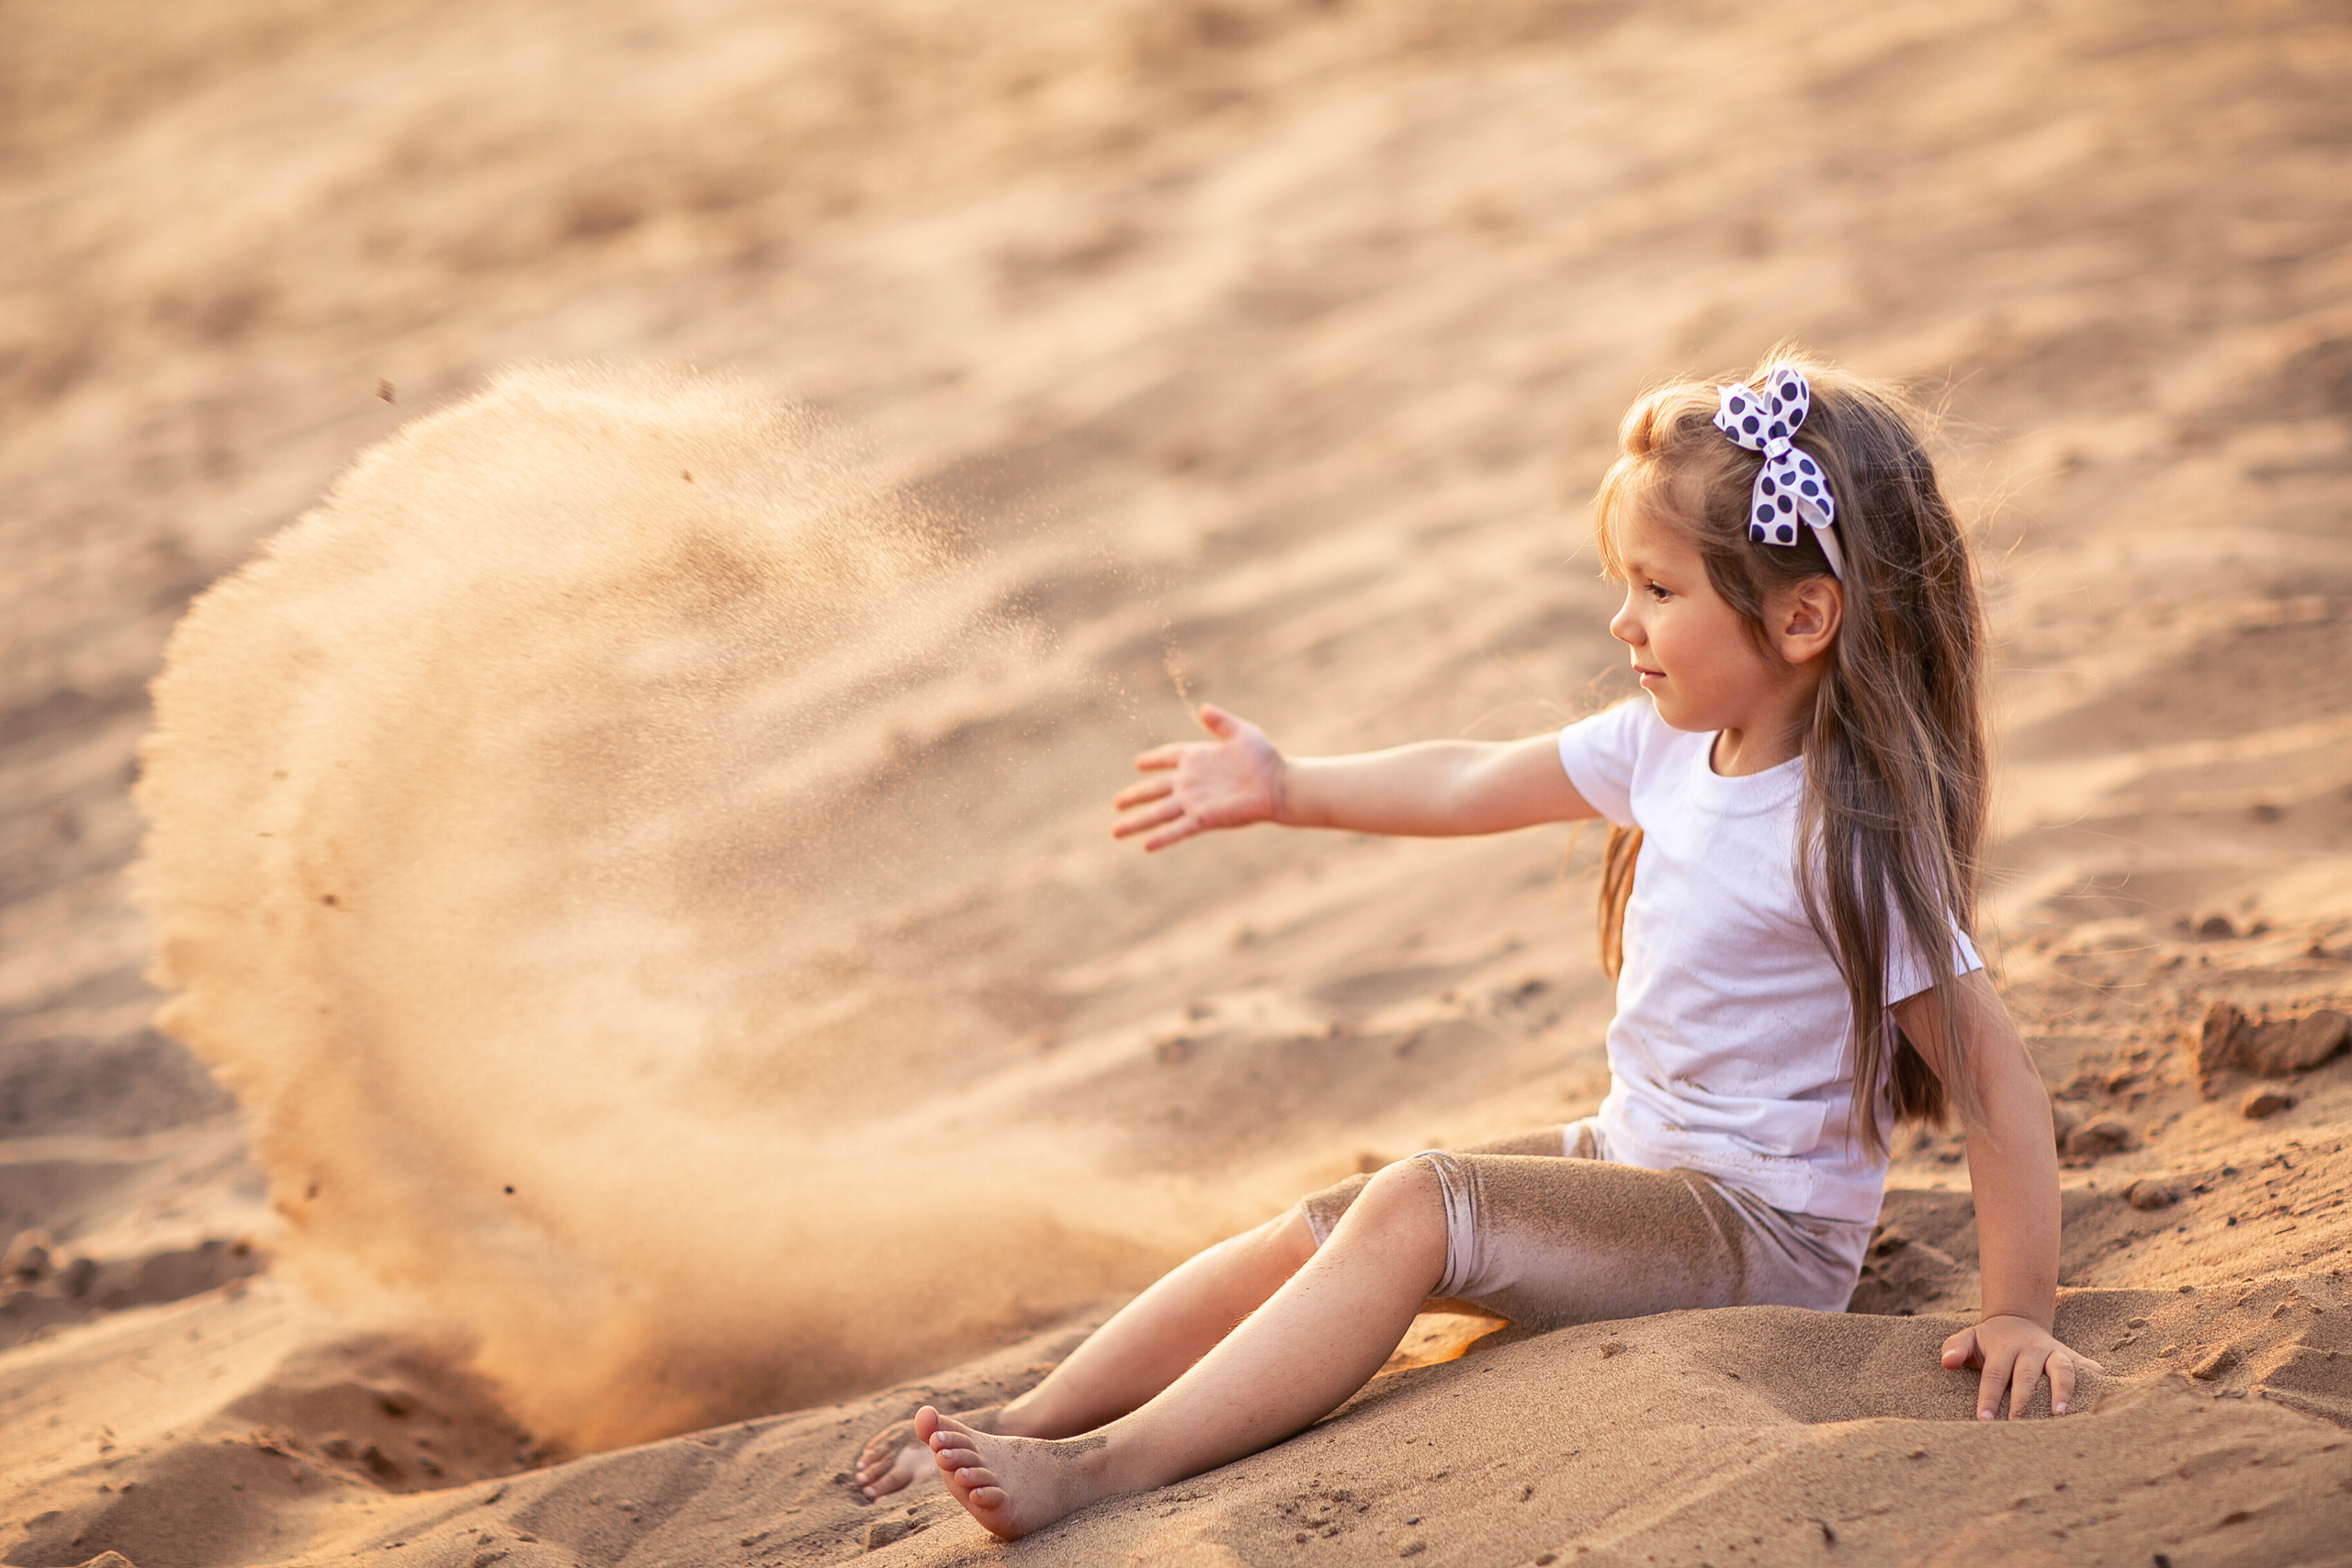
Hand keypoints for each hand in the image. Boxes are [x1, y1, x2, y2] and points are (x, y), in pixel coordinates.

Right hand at [1113, 703, 1281, 850]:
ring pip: (1159, 812)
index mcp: (1197, 758)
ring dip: (1137, 822)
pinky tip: (1146, 846)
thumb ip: (1221, 722)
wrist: (1279, 784)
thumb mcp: (1242, 733)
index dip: (1153, 759)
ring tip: (1115, 832)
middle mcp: (1191, 782)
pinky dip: (1163, 837)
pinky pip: (1179, 829)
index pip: (1168, 756)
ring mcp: (1195, 801)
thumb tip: (1202, 709)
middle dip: (1134, 796)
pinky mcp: (1205, 818)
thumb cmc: (1265, 757)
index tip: (1138, 763)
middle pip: (1154, 790)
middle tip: (1116, 803)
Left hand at [1940, 1314, 2104, 1419]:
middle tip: (2017, 1427)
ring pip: (2061, 1370)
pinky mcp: (2072, 1356)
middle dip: (2022, 1402)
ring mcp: (2053, 1351)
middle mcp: (2030, 1349)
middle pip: (2026, 1377)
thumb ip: (1955, 1348)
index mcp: (2003, 1348)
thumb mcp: (1969, 1338)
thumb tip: (1947, 1362)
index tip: (1984, 1420)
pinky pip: (2087, 1366)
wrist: (2017, 1319)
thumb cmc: (1989, 1340)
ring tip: (2059, 1415)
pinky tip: (2102, 1396)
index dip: (1988, 1398)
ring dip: (2062, 1391)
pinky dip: (2095, 1378)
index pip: (1994, 1375)